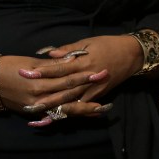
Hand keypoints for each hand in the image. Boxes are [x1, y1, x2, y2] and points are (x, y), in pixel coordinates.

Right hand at [0, 52, 109, 123]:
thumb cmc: (10, 66)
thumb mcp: (31, 62)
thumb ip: (52, 65)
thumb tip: (72, 60)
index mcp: (39, 83)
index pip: (67, 80)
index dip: (84, 77)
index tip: (99, 72)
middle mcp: (39, 98)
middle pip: (69, 96)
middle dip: (89, 92)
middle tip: (105, 89)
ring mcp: (36, 108)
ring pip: (64, 109)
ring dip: (83, 109)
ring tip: (101, 108)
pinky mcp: (34, 113)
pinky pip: (55, 115)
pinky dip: (69, 115)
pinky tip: (81, 115)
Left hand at [15, 35, 141, 125]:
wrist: (132, 54)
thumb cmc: (108, 44)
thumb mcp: (88, 42)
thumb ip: (68, 50)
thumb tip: (49, 54)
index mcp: (84, 62)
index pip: (60, 68)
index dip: (43, 72)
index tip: (26, 74)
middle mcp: (88, 78)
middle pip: (63, 89)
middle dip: (45, 96)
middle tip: (27, 102)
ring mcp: (94, 88)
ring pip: (72, 101)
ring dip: (55, 108)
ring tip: (38, 113)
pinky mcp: (98, 95)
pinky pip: (82, 105)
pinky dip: (70, 112)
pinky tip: (57, 116)